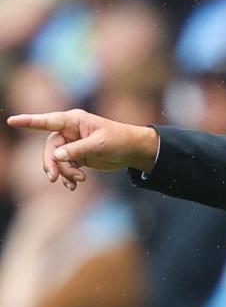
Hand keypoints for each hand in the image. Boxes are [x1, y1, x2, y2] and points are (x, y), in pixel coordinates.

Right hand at [6, 109, 158, 190]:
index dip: (29, 122)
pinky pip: (66, 167)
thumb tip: (57, 156)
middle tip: (55, 178)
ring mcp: (72, 144)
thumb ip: (78, 150)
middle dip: (51, 164)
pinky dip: (69, 177)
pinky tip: (75, 186)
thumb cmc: (119, 140)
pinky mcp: (77, 156)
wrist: (133, 151)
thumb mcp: (100, 145)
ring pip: (57, 160)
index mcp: (74, 121)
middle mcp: (69, 131)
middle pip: (50, 148)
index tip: (12, 121)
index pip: (47, 121)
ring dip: (65, 172)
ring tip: (79, 181)